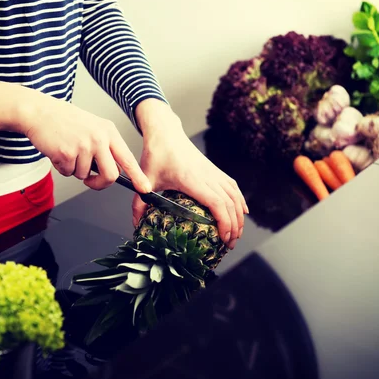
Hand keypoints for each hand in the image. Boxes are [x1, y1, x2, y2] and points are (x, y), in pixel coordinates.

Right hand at [0, 80, 150, 192]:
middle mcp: (99, 138)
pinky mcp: (67, 153)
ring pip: (85, 175)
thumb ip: (105, 146)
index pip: (127, 158)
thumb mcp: (92, 127)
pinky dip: (61, 167)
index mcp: (108, 131)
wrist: (38, 111)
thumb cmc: (64, 121)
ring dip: (74, 169)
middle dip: (100, 183)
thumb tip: (112, 170)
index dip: (138, 176)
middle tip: (90, 180)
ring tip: (67, 151)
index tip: (145, 188)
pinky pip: (68, 173)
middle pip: (111, 175)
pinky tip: (58, 151)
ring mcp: (84, 145)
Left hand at [133, 99, 247, 248]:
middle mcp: (207, 176)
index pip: (216, 203)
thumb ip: (139, 203)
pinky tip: (242, 211)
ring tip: (237, 233)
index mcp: (192, 180)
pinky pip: (232, 186)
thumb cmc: (156, 155)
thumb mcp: (146, 180)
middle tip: (230, 245)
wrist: (165, 133)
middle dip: (234, 226)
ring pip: (234, 195)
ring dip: (239, 215)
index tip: (224, 238)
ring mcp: (213, 172)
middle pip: (229, 203)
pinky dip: (240, 200)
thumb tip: (135, 225)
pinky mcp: (214, 169)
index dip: (225, 222)